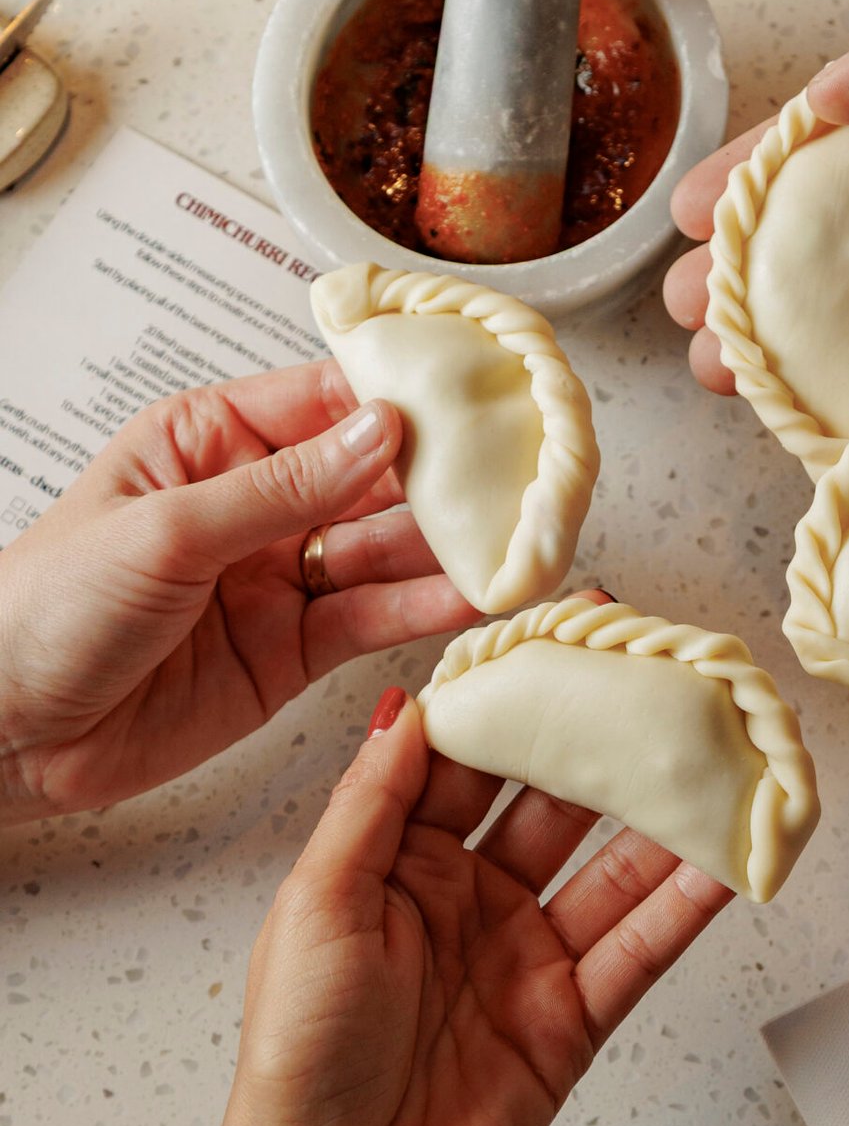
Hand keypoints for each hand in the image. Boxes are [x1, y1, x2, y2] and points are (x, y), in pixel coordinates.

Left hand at [0, 360, 473, 823]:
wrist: (6, 731)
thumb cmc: (44, 609)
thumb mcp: (166, 528)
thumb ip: (282, 487)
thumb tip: (378, 431)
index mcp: (208, 441)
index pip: (323, 399)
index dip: (399, 396)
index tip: (474, 394)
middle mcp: (252, 504)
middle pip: (370, 476)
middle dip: (443, 475)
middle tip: (520, 472)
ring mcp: (276, 579)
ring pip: (382, 550)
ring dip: (447, 545)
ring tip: (515, 537)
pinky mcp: (290, 652)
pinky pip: (370, 620)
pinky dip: (423, 609)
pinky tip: (472, 594)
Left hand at [213, 691, 730, 1125]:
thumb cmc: (299, 1057)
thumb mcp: (316, 905)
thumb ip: (372, 803)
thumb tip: (408, 704)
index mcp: (397, 859)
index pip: (471, 755)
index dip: (516, 695)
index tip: (563, 632)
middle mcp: (470, 897)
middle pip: (556, 800)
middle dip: (608, 742)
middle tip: (668, 681)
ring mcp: (527, 955)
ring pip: (614, 867)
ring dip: (669, 816)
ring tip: (726, 756)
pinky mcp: (573, 1017)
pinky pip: (641, 948)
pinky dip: (687, 906)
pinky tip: (729, 860)